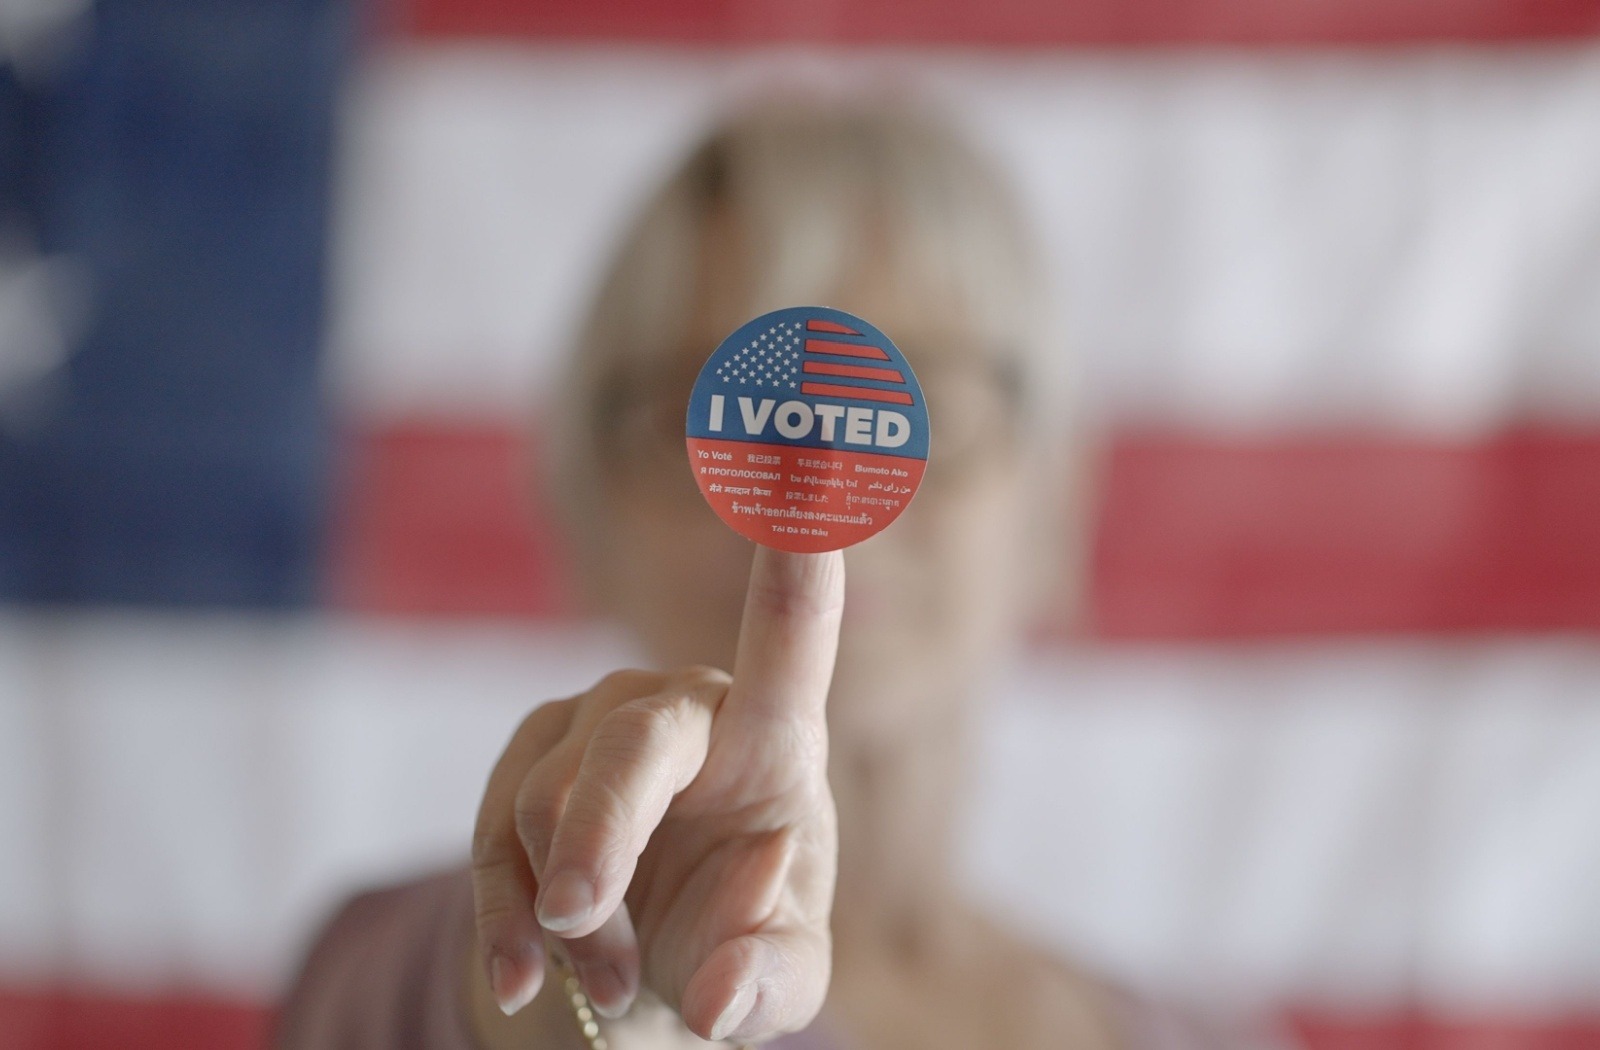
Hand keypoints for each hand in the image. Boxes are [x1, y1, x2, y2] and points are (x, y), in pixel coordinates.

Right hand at [470, 547, 843, 1043]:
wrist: (639, 962)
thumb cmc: (732, 945)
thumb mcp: (775, 979)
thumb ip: (766, 981)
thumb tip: (719, 991)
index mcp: (774, 736)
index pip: (793, 632)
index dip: (799, 547)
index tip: (820, 434)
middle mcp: (683, 706)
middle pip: (634, 744)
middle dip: (602, 835)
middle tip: (588, 925)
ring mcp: (594, 721)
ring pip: (549, 810)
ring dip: (575, 920)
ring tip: (616, 977)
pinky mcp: (523, 757)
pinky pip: (492, 841)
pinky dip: (507, 923)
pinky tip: (523, 980)